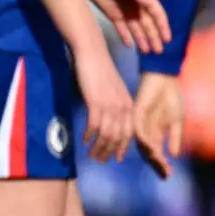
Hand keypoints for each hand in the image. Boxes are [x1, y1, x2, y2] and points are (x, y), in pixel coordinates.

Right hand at [75, 47, 134, 164]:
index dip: (123, 147)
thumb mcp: (115, 91)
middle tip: (100, 160)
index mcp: (128, 105)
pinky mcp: (96, 102)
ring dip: (99, 147)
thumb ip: (116, 107)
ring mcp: (110, 105)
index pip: (129, 132)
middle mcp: (122, 107)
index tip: (117, 158)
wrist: (93, 55)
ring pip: (106, 134)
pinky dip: (89, 135)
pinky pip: (94, 125)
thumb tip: (111, 124)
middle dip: (109, 151)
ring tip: (92, 154)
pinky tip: (84, 140)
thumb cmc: (102, 72)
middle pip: (118, 137)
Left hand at [76, 0, 170, 55]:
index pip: (154, 10)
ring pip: (135, 25)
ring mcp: (121, 6)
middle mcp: (133, 0)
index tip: (167, 38)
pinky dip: (125, 35)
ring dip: (142, 38)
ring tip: (147, 52)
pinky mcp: (109, 11)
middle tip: (159, 52)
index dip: (162, 24)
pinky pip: (120, 26)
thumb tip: (150, 4)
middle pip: (146, 21)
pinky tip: (129, 45)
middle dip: (154, 35)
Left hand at [134, 71, 183, 178]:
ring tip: (161, 164)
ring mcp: (140, 125)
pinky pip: (138, 131)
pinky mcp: (136, 115)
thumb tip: (174, 155)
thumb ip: (175, 138)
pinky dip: (145, 142)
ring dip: (151, 156)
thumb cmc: (171, 97)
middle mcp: (146, 132)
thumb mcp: (177, 121)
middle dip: (156, 164)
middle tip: (164, 173)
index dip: (161, 165)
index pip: (156, 154)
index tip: (168, 175)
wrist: (165, 79)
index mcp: (155, 134)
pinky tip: (154, 149)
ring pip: (142, 145)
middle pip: (148, 153)